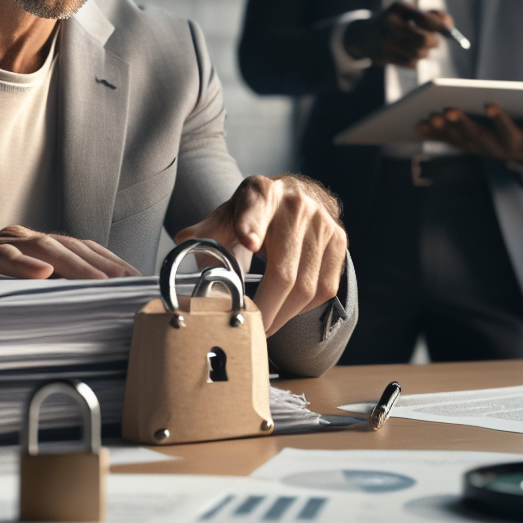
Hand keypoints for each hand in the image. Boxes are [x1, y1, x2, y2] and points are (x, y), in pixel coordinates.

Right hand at [0, 225, 139, 298]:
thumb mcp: (11, 288)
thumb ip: (43, 291)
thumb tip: (85, 310)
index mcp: (33, 244)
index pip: (80, 248)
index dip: (108, 261)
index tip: (134, 278)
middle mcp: (19, 238)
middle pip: (69, 246)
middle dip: (101, 263)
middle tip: (126, 281)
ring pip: (41, 247)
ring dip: (73, 263)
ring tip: (97, 279)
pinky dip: (22, 263)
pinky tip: (41, 273)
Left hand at [175, 175, 347, 335]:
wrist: (296, 194)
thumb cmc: (256, 212)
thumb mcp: (228, 214)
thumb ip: (207, 232)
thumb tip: (182, 244)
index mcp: (260, 193)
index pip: (255, 207)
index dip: (251, 225)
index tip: (248, 243)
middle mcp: (296, 205)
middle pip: (283, 271)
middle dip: (264, 309)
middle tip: (249, 329)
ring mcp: (323, 223)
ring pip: (307, 287)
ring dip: (284, 315)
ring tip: (267, 325)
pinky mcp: (339, 240)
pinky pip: (325, 288)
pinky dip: (305, 307)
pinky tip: (289, 307)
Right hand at [344, 2, 452, 66]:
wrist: (364, 35)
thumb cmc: (394, 21)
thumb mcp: (409, 12)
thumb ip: (431, 15)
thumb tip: (449, 25)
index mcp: (397, 9)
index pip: (424, 19)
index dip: (441, 26)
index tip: (450, 32)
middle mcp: (389, 26)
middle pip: (424, 40)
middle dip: (434, 42)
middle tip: (434, 41)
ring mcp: (384, 43)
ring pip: (419, 54)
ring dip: (424, 52)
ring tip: (416, 45)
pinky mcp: (382, 58)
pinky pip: (411, 64)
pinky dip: (414, 60)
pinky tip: (405, 52)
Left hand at [418, 105, 522, 164]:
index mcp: (516, 143)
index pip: (508, 131)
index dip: (500, 120)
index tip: (491, 105)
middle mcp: (495, 150)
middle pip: (477, 137)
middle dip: (462, 124)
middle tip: (448, 110)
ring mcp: (479, 149)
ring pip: (460, 140)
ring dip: (444, 130)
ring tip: (430, 117)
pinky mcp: (468, 146)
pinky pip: (450, 142)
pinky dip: (436, 134)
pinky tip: (420, 125)